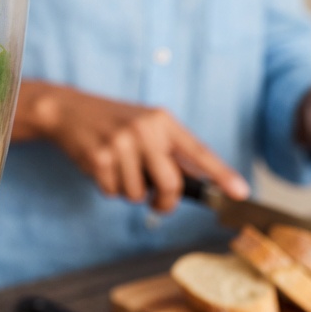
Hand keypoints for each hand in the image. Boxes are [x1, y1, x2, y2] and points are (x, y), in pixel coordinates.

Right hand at [14, 81, 249, 212]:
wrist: (68, 109)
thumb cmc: (112, 121)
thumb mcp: (145, 125)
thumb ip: (169, 149)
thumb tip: (199, 181)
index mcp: (162, 121)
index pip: (199, 152)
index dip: (222, 175)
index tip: (241, 193)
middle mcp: (144, 129)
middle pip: (170, 184)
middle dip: (164, 202)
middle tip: (157, 202)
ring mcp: (121, 143)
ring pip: (138, 194)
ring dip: (129, 192)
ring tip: (118, 168)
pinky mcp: (99, 158)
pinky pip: (113, 192)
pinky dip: (108, 187)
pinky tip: (101, 166)